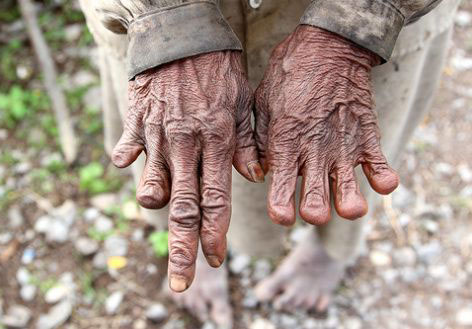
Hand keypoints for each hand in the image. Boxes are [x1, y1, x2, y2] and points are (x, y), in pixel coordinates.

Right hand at [112, 51, 263, 291]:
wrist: (186, 37)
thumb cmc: (221, 73)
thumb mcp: (245, 106)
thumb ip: (250, 146)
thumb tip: (253, 179)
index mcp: (218, 144)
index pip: (217, 201)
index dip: (215, 236)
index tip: (215, 260)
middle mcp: (187, 147)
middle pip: (183, 209)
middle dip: (182, 250)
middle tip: (178, 284)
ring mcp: (159, 136)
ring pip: (152, 186)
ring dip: (156, 202)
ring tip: (162, 202)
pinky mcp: (136, 123)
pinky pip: (125, 152)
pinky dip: (128, 162)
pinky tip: (133, 161)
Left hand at [255, 26, 398, 225]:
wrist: (326, 46)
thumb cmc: (287, 76)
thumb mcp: (261, 106)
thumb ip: (258, 143)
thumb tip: (260, 174)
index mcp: (284, 146)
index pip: (280, 194)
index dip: (280, 212)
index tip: (282, 214)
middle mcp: (314, 153)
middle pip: (316, 206)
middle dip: (314, 213)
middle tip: (312, 204)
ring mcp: (343, 147)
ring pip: (350, 197)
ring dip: (348, 206)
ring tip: (345, 201)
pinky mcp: (367, 137)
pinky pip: (383, 170)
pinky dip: (383, 181)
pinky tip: (377, 180)